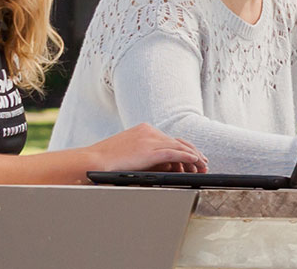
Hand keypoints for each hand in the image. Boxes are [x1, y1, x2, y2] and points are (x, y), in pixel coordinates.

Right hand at [88, 123, 208, 172]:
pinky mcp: (151, 150)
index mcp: (144, 130)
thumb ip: (146, 155)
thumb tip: (163, 165)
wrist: (93, 161)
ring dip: (195, 157)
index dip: (183, 149)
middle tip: (203, 163)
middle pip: (178, 141)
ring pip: (180, 147)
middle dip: (193, 153)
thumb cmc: (105, 161)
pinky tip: (196, 162)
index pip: (169, 139)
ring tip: (203, 166)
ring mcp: (150, 139)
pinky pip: (176, 153)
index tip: (192, 157)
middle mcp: (149, 131)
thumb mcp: (128, 153)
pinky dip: (189, 157)